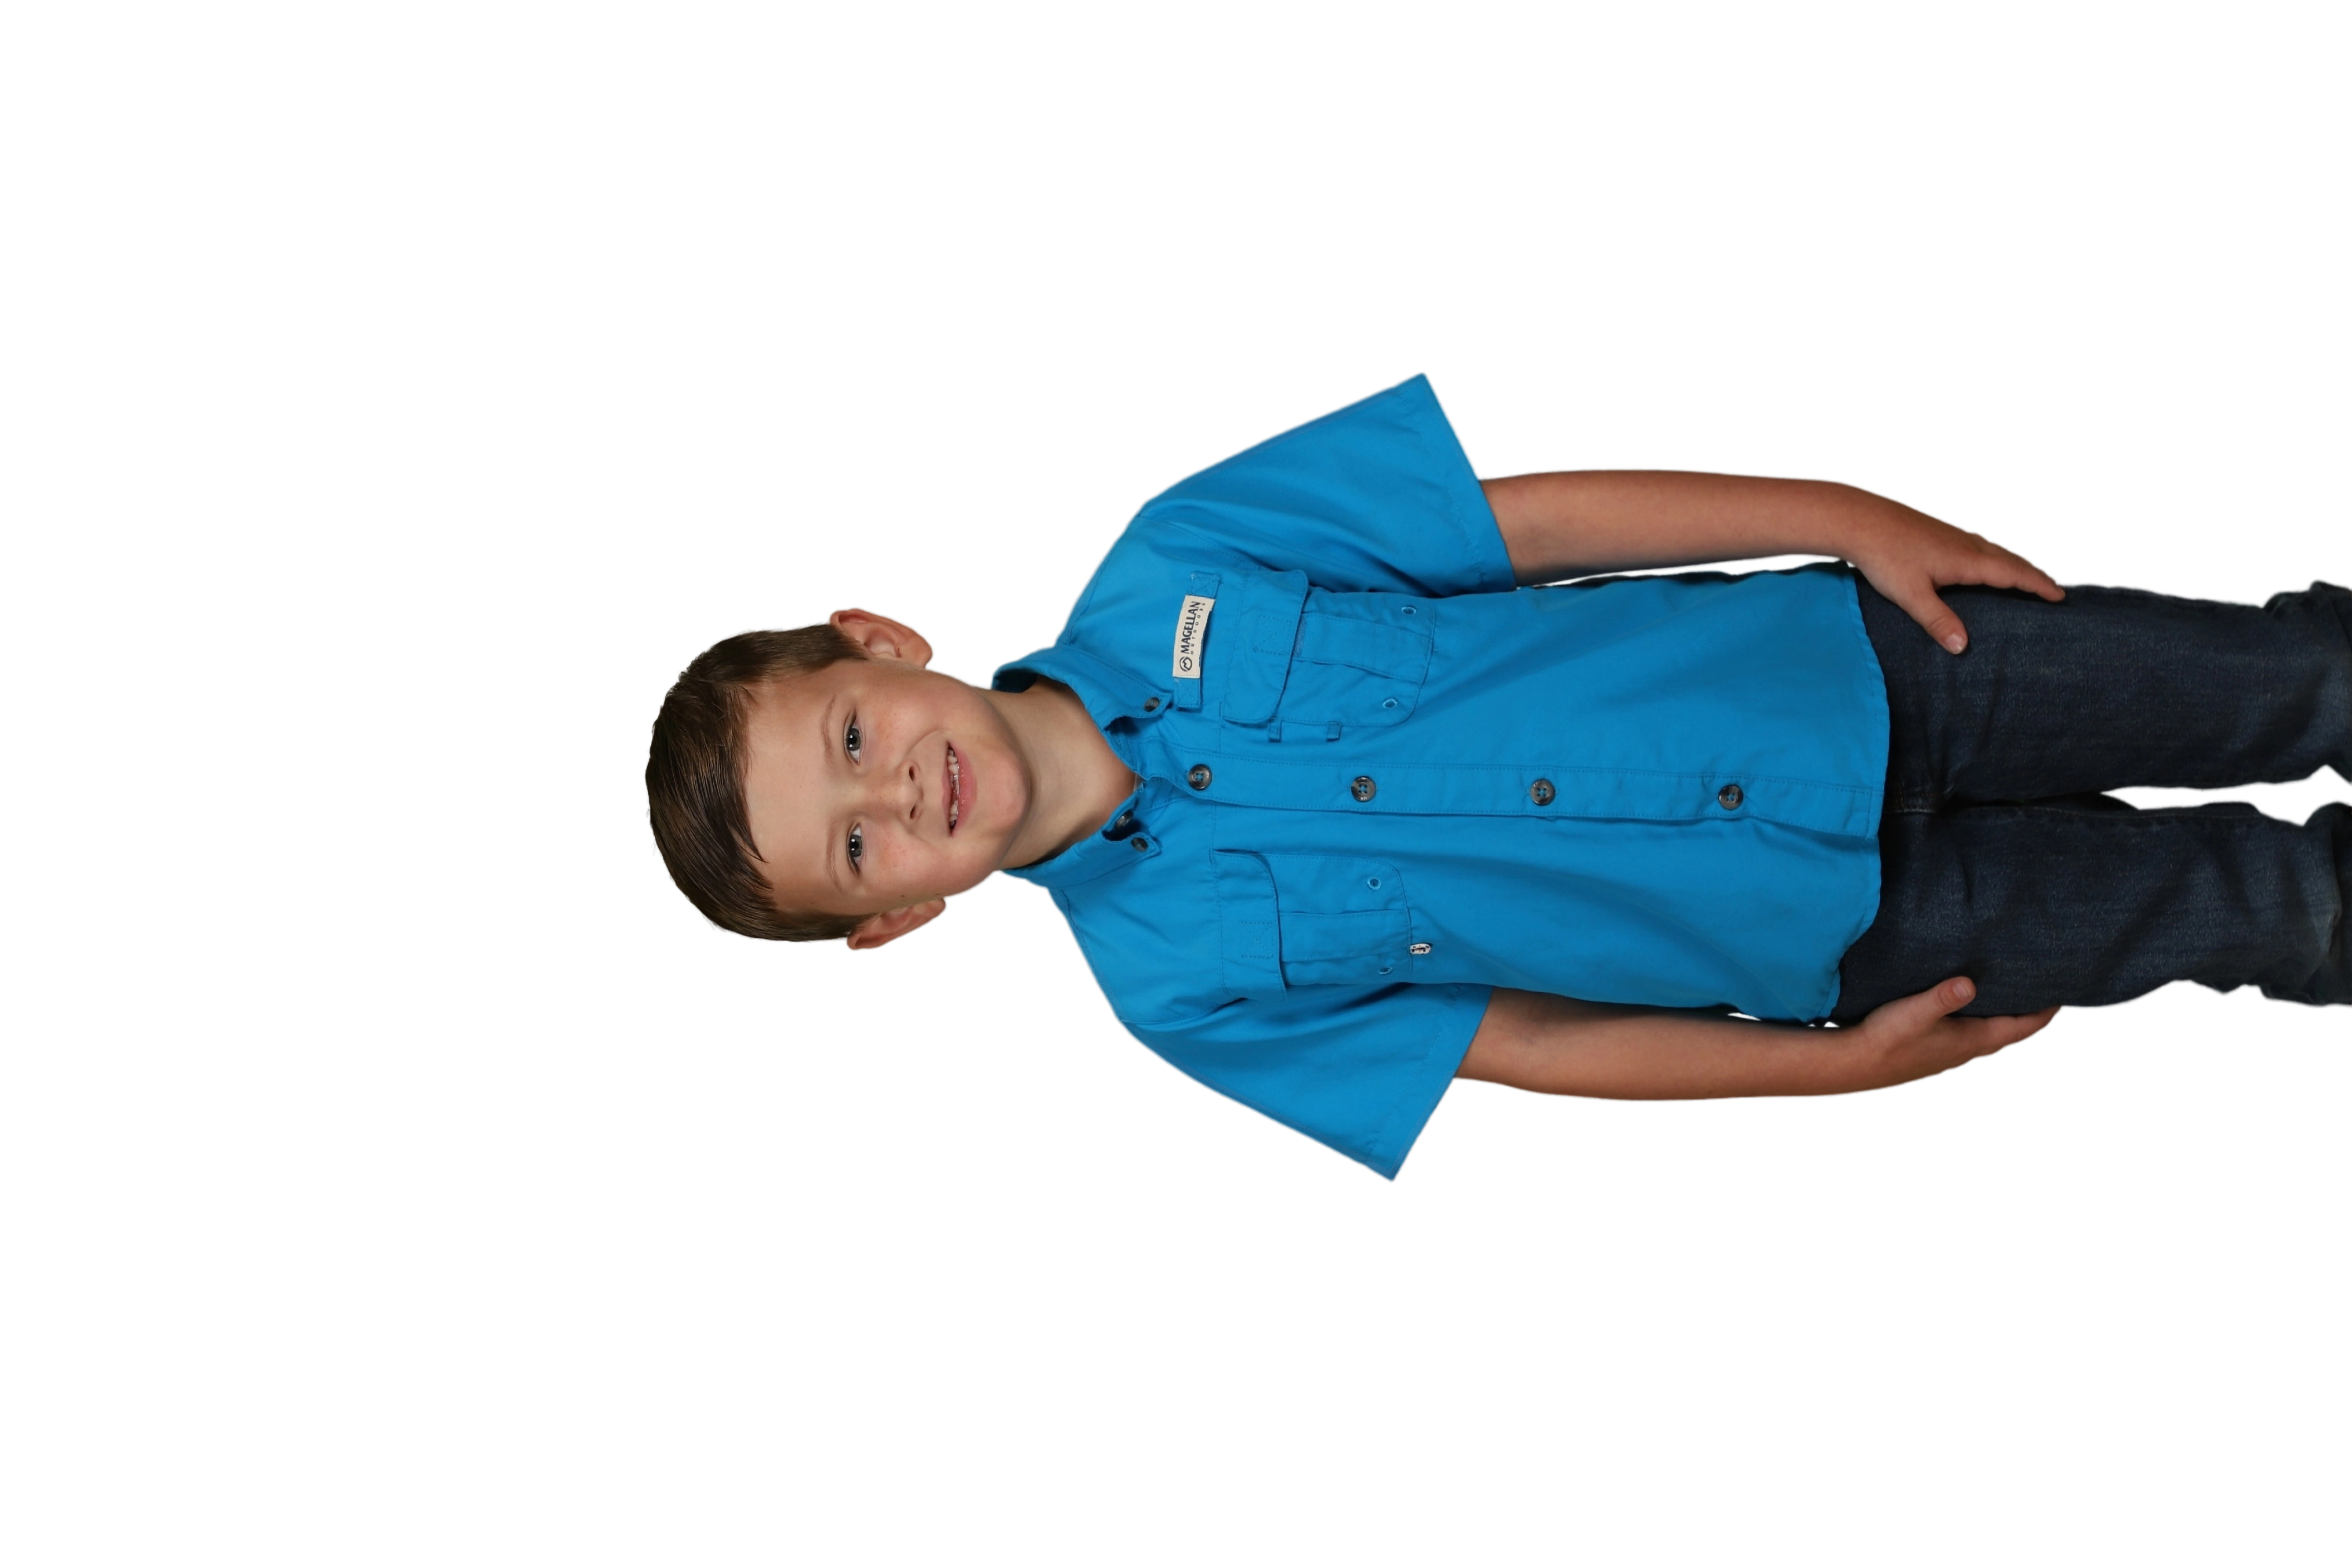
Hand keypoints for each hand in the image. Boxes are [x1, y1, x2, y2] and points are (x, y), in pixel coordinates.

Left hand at [1838, 495, 2066, 654]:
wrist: (1860, 519)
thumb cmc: (1885, 555)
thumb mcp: (1911, 594)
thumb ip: (1937, 620)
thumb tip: (1961, 647)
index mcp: (1968, 559)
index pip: (2015, 574)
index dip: (2039, 585)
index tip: (2060, 595)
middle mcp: (1967, 543)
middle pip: (2011, 559)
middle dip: (2034, 574)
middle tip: (2053, 587)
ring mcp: (1953, 533)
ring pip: (1995, 548)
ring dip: (2015, 562)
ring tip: (2026, 575)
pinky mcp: (1939, 529)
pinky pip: (1978, 543)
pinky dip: (1993, 554)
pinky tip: (1982, 560)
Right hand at [1849, 976, 2064, 1092]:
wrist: (1856, 1063)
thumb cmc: (1885, 1040)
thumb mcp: (1913, 1012)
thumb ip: (1942, 997)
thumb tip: (1969, 983)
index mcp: (1972, 1040)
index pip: (2021, 1026)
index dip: (2045, 1011)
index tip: (2064, 994)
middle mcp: (1968, 1048)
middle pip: (2012, 1030)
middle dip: (2031, 1011)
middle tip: (2045, 989)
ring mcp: (1952, 1050)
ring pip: (1992, 1031)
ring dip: (2007, 1015)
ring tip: (2015, 993)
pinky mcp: (1936, 1047)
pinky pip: (1971, 1031)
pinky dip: (1983, 1017)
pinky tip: (1972, 1005)